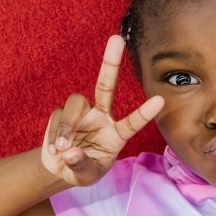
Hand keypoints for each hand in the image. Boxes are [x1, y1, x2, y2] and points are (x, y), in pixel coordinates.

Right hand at [40, 35, 164, 186]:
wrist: (60, 168)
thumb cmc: (83, 169)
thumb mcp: (86, 177)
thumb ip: (81, 166)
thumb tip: (71, 153)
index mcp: (116, 133)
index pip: (132, 122)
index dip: (145, 113)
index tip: (161, 100)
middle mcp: (101, 117)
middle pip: (106, 85)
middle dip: (110, 61)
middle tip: (116, 38)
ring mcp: (82, 113)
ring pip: (75, 102)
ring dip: (67, 125)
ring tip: (61, 148)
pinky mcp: (60, 113)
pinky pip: (56, 117)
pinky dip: (54, 134)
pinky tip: (55, 149)